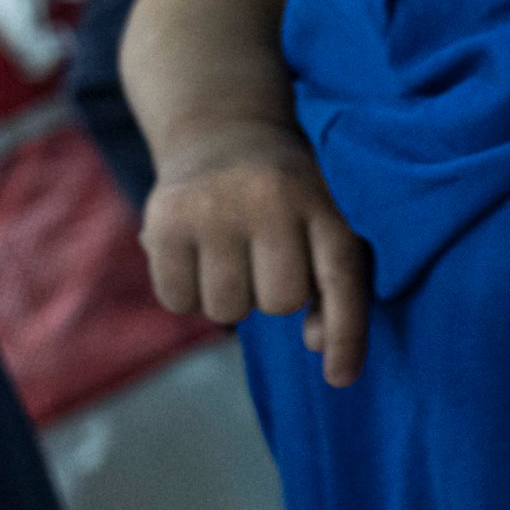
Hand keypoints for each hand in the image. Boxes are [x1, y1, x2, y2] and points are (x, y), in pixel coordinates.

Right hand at [145, 129, 377, 385]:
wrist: (223, 129)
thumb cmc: (286, 194)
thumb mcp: (322, 218)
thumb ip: (330, 281)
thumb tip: (317, 344)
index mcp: (321, 200)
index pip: (341, 276)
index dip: (346, 334)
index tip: (340, 380)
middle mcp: (269, 201)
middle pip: (279, 301)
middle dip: (273, 295)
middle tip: (263, 259)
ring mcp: (213, 209)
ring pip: (227, 309)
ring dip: (230, 298)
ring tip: (230, 255)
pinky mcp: (164, 222)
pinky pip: (179, 302)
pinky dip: (188, 294)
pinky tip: (197, 258)